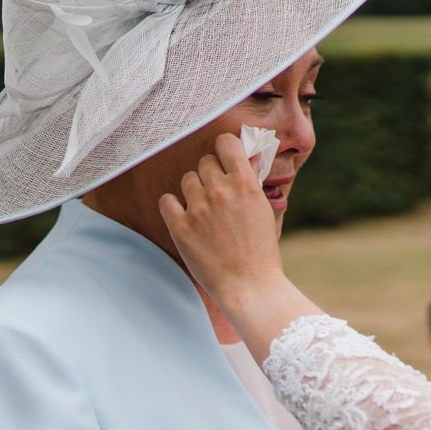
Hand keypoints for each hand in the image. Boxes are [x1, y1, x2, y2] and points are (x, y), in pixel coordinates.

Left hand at [160, 134, 313, 349]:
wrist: (249, 286)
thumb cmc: (261, 251)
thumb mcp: (263, 210)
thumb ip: (251, 182)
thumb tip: (246, 158)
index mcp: (245, 184)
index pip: (226, 142)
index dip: (225, 150)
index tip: (225, 160)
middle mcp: (221, 191)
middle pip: (205, 162)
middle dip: (211, 175)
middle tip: (218, 195)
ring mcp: (198, 208)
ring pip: (187, 179)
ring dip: (194, 191)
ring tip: (205, 211)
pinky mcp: (180, 227)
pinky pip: (166, 200)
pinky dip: (173, 206)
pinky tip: (184, 217)